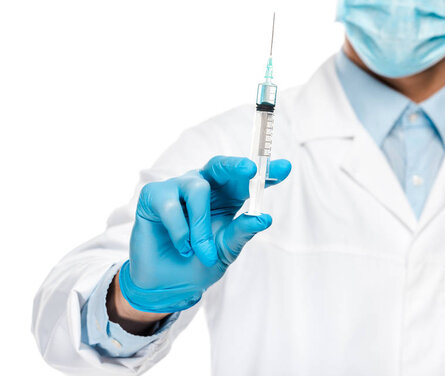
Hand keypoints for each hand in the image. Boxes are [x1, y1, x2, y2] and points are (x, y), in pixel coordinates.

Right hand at [118, 156, 291, 312]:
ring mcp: (177, 188)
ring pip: (197, 188)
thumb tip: (264, 218)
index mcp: (226, 197)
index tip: (285, 167)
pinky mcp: (154, 196)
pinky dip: (180, 230)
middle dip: (236, 166)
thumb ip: (242, 232)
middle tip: (251, 170)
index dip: (267, 171)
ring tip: (202, 251)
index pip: (248, 180)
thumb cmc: (199, 262)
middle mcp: (203, 186)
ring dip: (201, 226)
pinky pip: (171, 205)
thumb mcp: (226, 250)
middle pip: (220, 166)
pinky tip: (182, 246)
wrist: (168, 285)